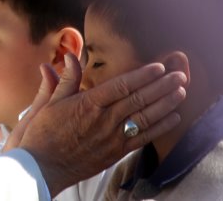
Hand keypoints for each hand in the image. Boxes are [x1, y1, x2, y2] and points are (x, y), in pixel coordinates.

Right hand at [17, 54, 186, 195]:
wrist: (41, 167)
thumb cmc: (43, 132)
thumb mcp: (50, 102)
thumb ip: (66, 79)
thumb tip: (70, 55)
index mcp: (88, 103)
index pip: (121, 85)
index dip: (143, 75)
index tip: (158, 67)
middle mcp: (103, 120)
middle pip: (139, 99)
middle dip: (162, 86)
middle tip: (180, 75)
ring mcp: (111, 138)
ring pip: (145, 118)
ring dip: (166, 104)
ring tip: (181, 91)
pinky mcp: (115, 153)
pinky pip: (142, 138)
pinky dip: (160, 127)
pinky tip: (173, 117)